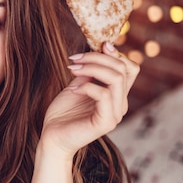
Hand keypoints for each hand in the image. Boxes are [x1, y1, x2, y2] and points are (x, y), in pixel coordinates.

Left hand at [40, 42, 139, 158]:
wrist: (52, 137)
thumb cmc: (63, 113)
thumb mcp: (77, 85)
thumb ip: (90, 73)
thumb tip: (99, 51)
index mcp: (117, 95)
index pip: (130, 68)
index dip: (117, 53)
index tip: (99, 44)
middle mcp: (120, 104)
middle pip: (123, 69)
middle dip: (98, 57)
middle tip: (74, 59)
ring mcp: (115, 114)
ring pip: (116, 79)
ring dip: (92, 68)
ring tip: (73, 69)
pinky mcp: (106, 122)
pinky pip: (104, 95)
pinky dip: (87, 87)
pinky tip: (72, 90)